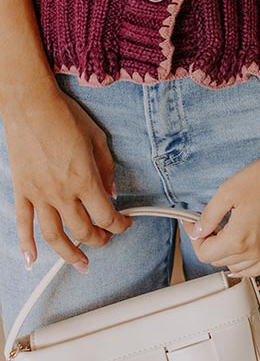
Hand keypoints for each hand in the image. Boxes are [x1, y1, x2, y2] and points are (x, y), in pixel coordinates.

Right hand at [3, 85, 132, 271]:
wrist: (32, 106)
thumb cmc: (66, 117)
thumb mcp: (97, 138)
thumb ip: (107, 168)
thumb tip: (112, 191)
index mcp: (85, 179)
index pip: (106, 216)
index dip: (120, 225)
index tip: (125, 223)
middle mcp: (62, 193)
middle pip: (83, 231)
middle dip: (100, 239)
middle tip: (106, 238)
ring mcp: (40, 195)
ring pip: (54, 237)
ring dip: (69, 254)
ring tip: (80, 263)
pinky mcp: (23, 191)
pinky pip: (23, 224)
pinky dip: (26, 245)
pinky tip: (31, 260)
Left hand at [181, 153, 259, 278]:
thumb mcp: (228, 191)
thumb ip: (209, 215)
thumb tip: (198, 230)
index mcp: (238, 240)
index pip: (205, 254)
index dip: (195, 238)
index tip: (194, 222)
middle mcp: (254, 253)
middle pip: (220, 261)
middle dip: (209, 244)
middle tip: (209, 223)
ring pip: (238, 267)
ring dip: (226, 255)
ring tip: (226, 234)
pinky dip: (247, 267)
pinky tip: (242, 258)